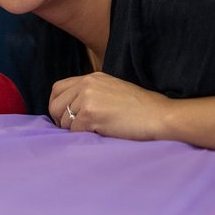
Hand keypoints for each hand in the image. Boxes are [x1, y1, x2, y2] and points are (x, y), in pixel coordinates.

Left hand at [49, 72, 170, 139]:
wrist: (159, 116)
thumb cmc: (142, 109)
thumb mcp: (113, 90)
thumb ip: (92, 94)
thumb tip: (71, 109)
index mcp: (91, 77)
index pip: (57, 88)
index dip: (57, 105)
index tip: (64, 118)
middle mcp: (86, 84)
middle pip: (55, 106)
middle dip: (61, 121)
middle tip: (75, 130)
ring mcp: (87, 98)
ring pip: (64, 121)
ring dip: (75, 131)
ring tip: (96, 131)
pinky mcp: (90, 114)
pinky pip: (74, 132)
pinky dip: (84, 137)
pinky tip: (101, 134)